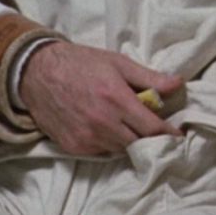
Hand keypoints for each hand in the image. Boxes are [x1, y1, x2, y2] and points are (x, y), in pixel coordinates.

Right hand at [17, 41, 183, 154]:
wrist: (37, 72)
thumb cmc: (80, 63)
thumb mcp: (117, 62)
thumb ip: (149, 77)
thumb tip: (178, 83)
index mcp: (116, 99)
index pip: (152, 128)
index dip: (168, 134)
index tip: (179, 135)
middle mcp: (102, 123)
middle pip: (138, 143)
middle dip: (149, 138)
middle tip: (153, 128)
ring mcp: (86, 137)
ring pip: (120, 149)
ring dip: (127, 140)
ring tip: (125, 123)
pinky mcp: (73, 146)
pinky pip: (100, 151)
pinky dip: (108, 142)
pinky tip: (104, 126)